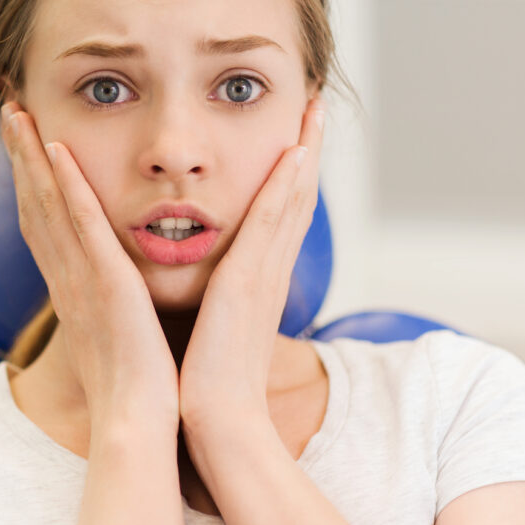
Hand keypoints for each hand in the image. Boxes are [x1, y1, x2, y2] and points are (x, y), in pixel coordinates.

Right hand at [0, 101, 179, 429]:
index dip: (30, 182)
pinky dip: (67, 185)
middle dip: (19, 156)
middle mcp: (65, 276)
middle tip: (8, 112)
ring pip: (48, 204)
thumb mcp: (114, 333)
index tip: (25, 145)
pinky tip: (57, 148)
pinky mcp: (105, 283)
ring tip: (17, 113)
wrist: (137, 422)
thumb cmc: (133, 383)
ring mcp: (81, 278)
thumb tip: (117, 288)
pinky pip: (82, 225)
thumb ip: (109, 303)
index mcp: (71, 287)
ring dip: (31, 156)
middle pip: (33, 204)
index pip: (43, 223)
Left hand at [178, 96, 325, 427]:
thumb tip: (209, 278)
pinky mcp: (249, 283)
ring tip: (313, 109)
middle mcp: (270, 269)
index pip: (282, 213)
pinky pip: (271, 224)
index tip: (297, 134)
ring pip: (292, 199)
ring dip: (304, 152)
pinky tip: (293, 152)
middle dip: (308, 148)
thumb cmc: (210, 376)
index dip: (293, 172)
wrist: (217, 420)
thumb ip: (219, 294)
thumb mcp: (217, 323)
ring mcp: (265, 274)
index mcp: (259, 277)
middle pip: (297, 196)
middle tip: (315, 104)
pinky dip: (285, 187)